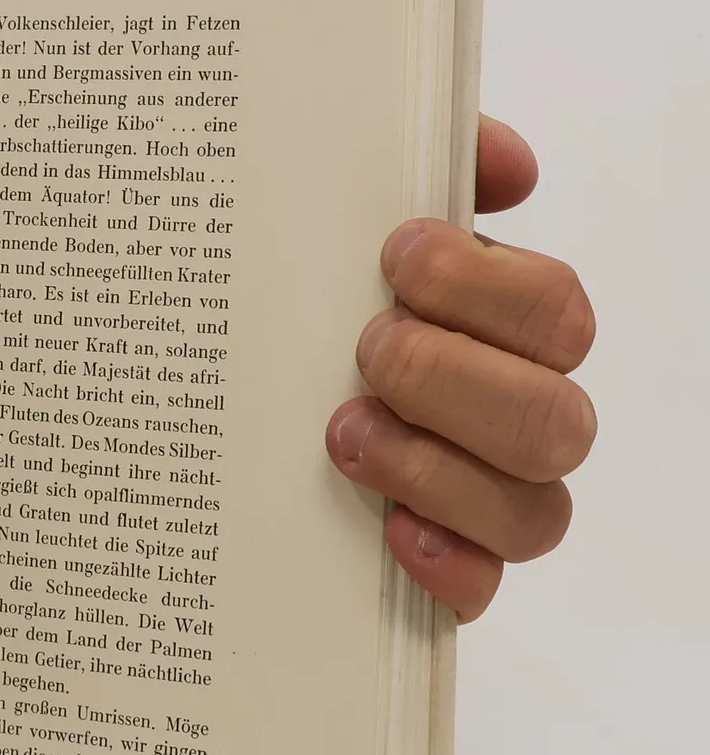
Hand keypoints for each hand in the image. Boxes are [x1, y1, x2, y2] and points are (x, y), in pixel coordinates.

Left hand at [325, 117, 594, 620]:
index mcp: (501, 331)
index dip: (488, 286)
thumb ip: (423, 173)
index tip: (398, 255)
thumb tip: (505, 162)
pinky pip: (484, 592)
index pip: (555, 311)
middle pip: (556, 418)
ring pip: (534, 512)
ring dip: (439, 470)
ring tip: (344, 436)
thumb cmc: (296, 304)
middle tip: (367, 350)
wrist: (197, 410)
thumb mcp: (337, 224)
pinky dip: (449, 567)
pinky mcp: (440, 572)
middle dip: (455, 379)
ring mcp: (482, 501)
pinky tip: (388, 533)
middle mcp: (513, 418)